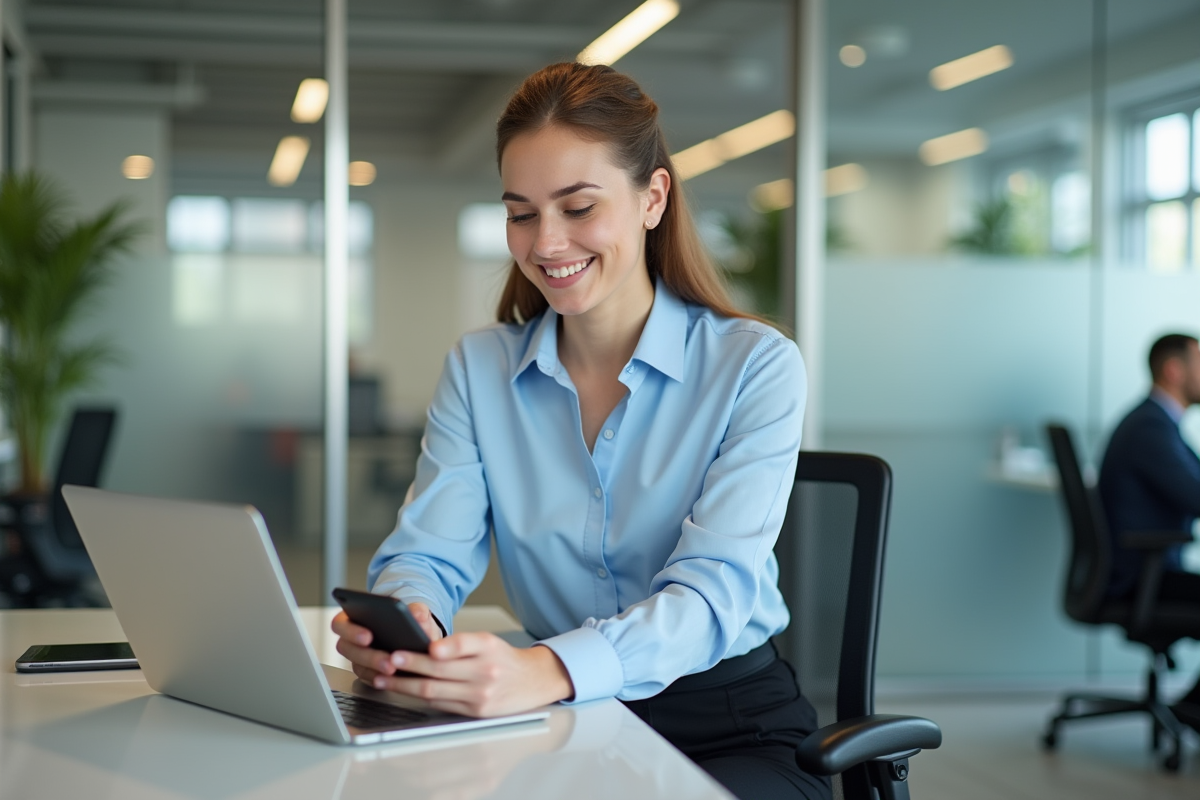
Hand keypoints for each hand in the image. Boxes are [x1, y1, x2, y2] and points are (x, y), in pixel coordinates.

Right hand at [332, 601, 443, 686]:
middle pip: (346, 648)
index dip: (351, 631)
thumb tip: (417, 614)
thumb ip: (417, 610)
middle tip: (387, 660)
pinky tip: (393, 678)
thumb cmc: (409, 620)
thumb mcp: (416, 612)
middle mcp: (351, 638)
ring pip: (357, 664)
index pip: (340, 623)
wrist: (416, 636)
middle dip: (367, 655)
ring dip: (374, 668)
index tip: (368, 636)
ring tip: (393, 669)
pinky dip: (379, 677)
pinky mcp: (365, 670)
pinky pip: (367, 677)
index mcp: (354, 617)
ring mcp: (357, 655)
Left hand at [373, 633, 573, 717]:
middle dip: (409, 666)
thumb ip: (461, 643)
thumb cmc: (504, 660)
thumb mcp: (489, 642)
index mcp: (487, 649)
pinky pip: (440, 704)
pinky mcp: (475, 713)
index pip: (462, 644)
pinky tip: (405, 691)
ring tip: (385, 679)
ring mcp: (480, 696)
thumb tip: (430, 649)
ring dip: (405, 686)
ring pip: (433, 692)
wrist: (532, 682)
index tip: (414, 649)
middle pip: (439, 671)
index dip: (439, 648)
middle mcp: (485, 673)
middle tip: (388, 660)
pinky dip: (419, 698)